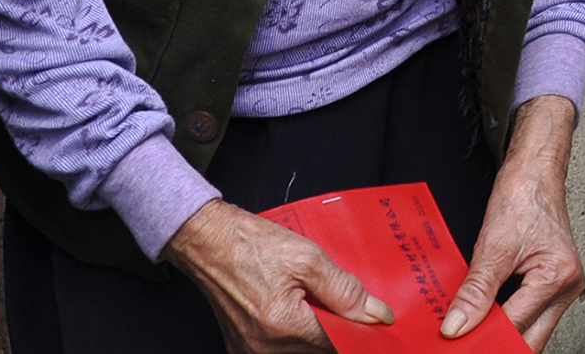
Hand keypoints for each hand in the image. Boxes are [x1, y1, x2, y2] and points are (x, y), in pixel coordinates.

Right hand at [161, 200, 390, 353]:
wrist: (208, 241)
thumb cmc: (252, 245)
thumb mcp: (308, 258)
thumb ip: (345, 290)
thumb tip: (376, 313)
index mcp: (284, 326)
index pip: (337, 345)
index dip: (359, 332)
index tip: (374, 321)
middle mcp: (265, 347)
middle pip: (319, 349)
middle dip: (337, 329)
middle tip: (343, 302)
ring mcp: (251, 350)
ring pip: (302, 350)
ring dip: (317, 330)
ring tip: (316, 299)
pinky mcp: (242, 346)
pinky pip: (281, 347)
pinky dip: (297, 332)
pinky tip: (300, 307)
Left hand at [443, 96, 584, 349]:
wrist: (535, 173)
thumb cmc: (523, 197)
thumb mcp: (493, 246)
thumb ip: (475, 292)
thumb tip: (457, 327)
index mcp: (558, 277)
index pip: (515, 326)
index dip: (482, 338)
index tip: (455, 341)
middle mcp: (567, 287)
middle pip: (529, 339)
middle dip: (497, 344)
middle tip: (464, 342)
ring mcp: (563, 288)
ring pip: (529, 330)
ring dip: (500, 333)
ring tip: (470, 331)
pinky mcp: (553, 285)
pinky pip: (528, 315)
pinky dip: (505, 319)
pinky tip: (483, 320)